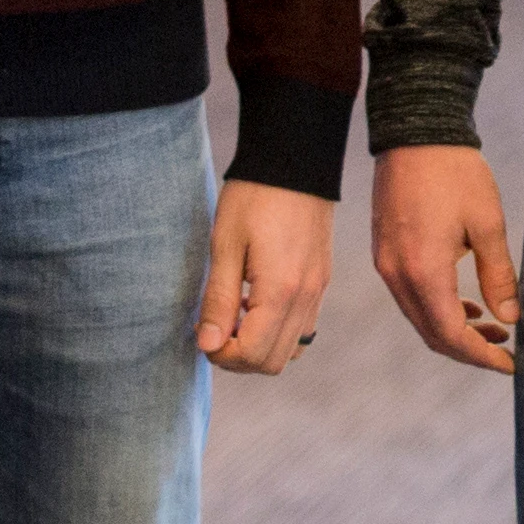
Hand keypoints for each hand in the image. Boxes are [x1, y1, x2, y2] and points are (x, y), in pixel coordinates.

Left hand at [197, 180, 336, 374]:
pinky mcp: (321, 281)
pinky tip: (258, 302)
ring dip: (260, 346)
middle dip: (239, 357)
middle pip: (274, 362)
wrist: (295, 160)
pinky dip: (279, 331)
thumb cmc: (253, 198)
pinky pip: (304, 328)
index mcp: (281, 291)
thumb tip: (208, 346)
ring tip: (236, 315)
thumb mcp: (225, 246)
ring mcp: (318, 291)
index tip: (202, 335)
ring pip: (293, 351)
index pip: (253, 354)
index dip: (221, 356)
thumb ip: (219, 301)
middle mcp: (306, 298)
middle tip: (215, 330)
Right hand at [371, 143, 518, 373]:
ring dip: (453, 330)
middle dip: (469, 350)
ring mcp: (386, 264)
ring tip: (493, 327)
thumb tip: (510, 318)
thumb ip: (498, 275)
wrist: (415, 132)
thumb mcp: (487, 223)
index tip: (510, 363)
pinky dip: (437, 309)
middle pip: (431, 334)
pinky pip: (409, 297)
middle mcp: (397, 274)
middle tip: (505, 351)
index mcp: (423, 270)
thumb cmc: (454, 172)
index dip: (481, 356)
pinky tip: (465, 303)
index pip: (450, 334)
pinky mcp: (385, 253)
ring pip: (419, 318)